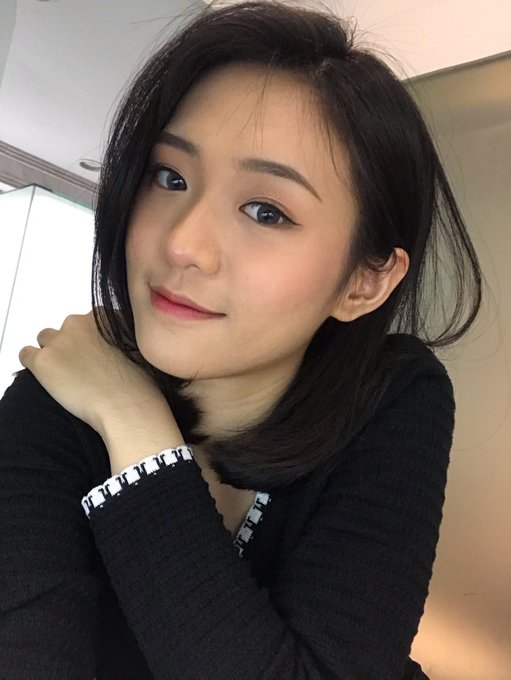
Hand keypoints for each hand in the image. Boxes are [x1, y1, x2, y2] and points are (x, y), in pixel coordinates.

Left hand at [18, 310, 180, 445]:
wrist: (127, 405)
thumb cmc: (139, 383)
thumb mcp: (139, 347)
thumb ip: (120, 337)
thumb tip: (110, 346)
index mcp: (103, 317)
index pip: (87, 321)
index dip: (90, 340)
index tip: (95, 356)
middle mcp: (80, 322)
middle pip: (66, 330)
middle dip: (71, 346)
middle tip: (83, 369)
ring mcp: (59, 340)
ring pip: (45, 340)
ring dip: (54, 354)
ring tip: (67, 376)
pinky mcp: (43, 360)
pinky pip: (26, 354)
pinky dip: (34, 365)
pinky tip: (49, 379)